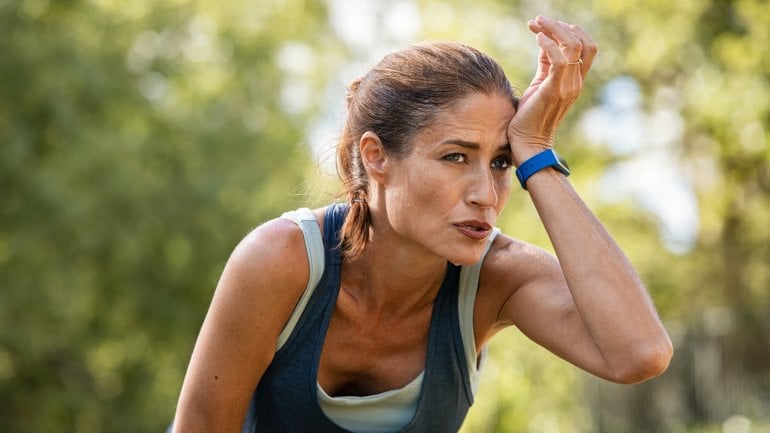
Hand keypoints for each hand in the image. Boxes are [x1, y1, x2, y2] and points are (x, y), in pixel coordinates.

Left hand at [508, 16, 597, 163]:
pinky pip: (560, 59)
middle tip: (539, 20)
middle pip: (584, 42)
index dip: (569, 31)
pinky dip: (549, 44)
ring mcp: (568, 86)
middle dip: (561, 26)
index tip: (545, 25)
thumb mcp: (539, 85)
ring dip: (554, 29)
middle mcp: (576, 83)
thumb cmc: (529, 118)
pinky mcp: (555, 90)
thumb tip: (543, 42)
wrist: (528, 145)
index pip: (585, 48)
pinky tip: (537, 38)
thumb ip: (546, 66)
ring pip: (573, 45)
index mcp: (574, 82)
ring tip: (536, 23)